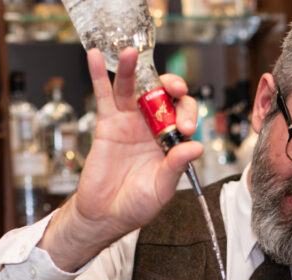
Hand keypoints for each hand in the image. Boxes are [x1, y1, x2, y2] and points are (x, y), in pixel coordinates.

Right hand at [39, 47, 202, 271]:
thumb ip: (176, 166)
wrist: (106, 214)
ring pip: (133, 88)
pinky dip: (98, 75)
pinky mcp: (107, 123)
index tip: (182, 130)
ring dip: (132, 69)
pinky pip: (103, 96)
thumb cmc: (137, 204)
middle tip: (172, 89)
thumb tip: (196, 147)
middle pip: (163, 95)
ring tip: (130, 52)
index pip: (184, 115)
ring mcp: (129, 122)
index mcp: (171, 140)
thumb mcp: (162, 188)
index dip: (186, 115)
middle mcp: (152, 127)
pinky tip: (95, 57)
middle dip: (170, 86)